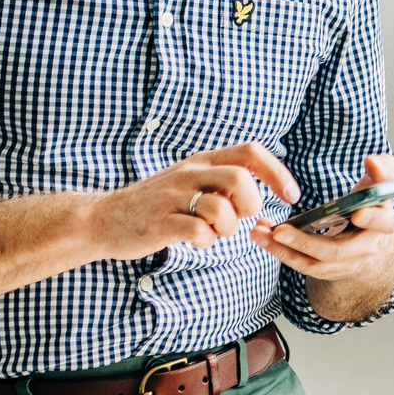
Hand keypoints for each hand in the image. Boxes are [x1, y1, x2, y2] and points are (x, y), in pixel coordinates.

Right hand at [90, 141, 299, 259]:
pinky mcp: (160, 223)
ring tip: (212, 232)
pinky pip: (199, 233)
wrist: (102, 219)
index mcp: (201, 162)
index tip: (291, 196)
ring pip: (222, 210)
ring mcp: (173, 197)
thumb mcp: (189, 182)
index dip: (278, 173)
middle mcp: (189, 174)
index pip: (251, 152)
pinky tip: (195, 240)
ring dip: (227, 228)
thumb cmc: (155, 204)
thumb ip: (222, 182)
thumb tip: (262, 192)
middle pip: (241, 180)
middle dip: (251, 205)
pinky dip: (205, 242)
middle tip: (240, 219)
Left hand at [251, 154, 393, 284]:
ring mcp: (346, 263)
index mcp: (383, 223)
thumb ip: (383, 169)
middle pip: (338, 251)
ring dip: (284, 249)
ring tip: (260, 232)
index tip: (357, 213)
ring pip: (314, 262)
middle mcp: (366, 248)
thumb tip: (372, 160)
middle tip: (281, 230)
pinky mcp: (328, 270)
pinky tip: (263, 236)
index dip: (372, 219)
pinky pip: (303, 265)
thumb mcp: (379, 184)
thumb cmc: (370, 204)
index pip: (384, 223)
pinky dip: (281, 252)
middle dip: (306, 242)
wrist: (366, 236)